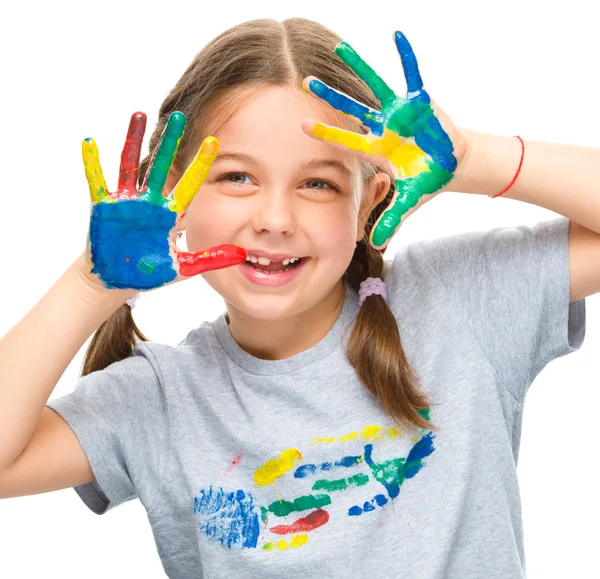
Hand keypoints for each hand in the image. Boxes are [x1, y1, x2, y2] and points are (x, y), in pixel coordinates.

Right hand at [81, 111, 245, 290]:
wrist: (118, 280)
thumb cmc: (149, 272)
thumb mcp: (184, 267)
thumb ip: (211, 259)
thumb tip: (242, 254)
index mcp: (170, 214)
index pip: (189, 185)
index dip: (200, 165)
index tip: (215, 142)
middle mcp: (150, 202)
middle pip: (162, 167)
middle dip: (170, 143)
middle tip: (180, 116)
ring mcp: (126, 202)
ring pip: (131, 166)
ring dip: (133, 141)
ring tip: (138, 114)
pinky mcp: (103, 208)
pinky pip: (97, 182)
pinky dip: (93, 164)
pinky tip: (90, 143)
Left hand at [302, 31, 468, 249]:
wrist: (451, 163)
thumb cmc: (426, 179)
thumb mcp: (409, 200)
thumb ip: (391, 220)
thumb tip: (375, 246)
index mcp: (376, 149)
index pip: (346, 141)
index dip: (326, 134)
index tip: (301, 126)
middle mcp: (382, 127)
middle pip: (351, 109)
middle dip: (330, 97)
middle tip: (305, 83)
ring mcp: (399, 111)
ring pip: (374, 87)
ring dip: (359, 68)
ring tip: (339, 49)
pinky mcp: (420, 100)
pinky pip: (412, 75)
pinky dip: (406, 57)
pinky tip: (397, 36)